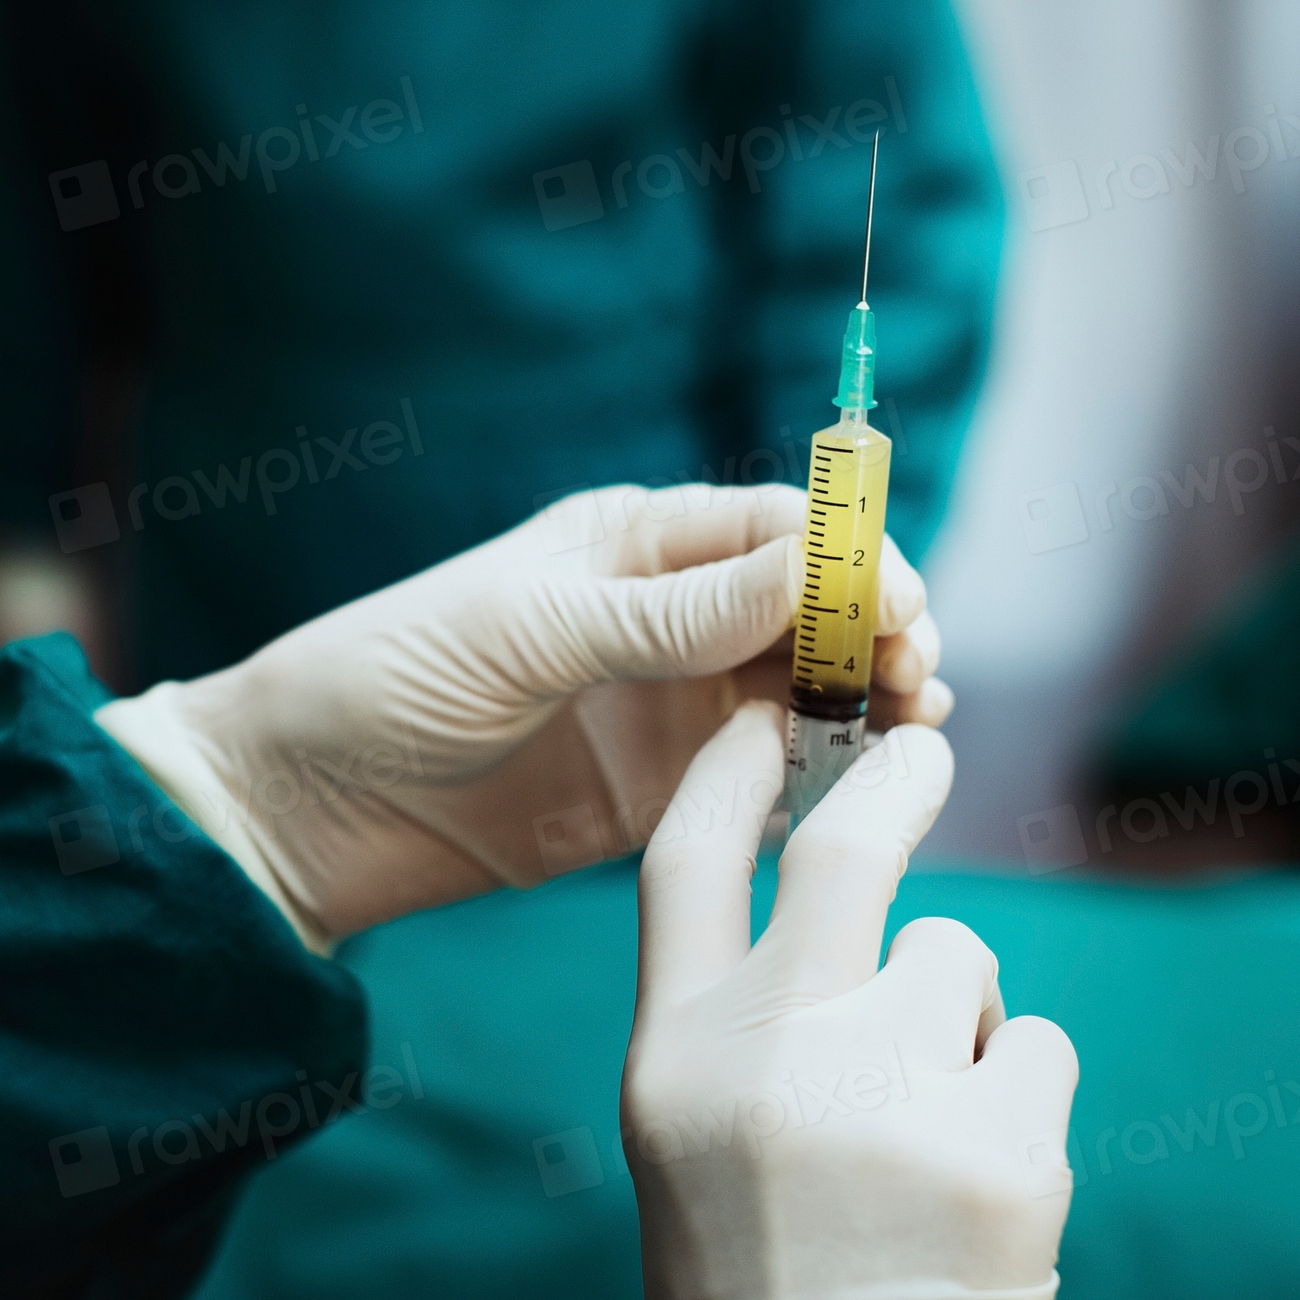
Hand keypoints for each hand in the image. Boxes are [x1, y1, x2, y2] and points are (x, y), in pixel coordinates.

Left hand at [94, 483, 949, 945]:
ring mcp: (670, 705)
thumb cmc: (395, 676)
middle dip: (870, 627)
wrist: (312, 803)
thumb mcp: (532, 630)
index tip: (897, 598)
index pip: (770, 528)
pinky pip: (764, 773)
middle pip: (804, 609)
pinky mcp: (664, 789)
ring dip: (864, 697)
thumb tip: (811, 569)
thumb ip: (671, 612)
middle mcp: (665, 618)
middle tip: (914, 668)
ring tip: (914, 720)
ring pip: (799, 689)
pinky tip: (863, 778)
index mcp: (632, 544)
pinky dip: (821, 771)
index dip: (844, 556)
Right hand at [623, 703, 1076, 1299]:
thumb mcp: (696, 1133)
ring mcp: (889, 1098)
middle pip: (840, 852)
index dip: (726, 769)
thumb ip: (742, 1018)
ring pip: (962, 955)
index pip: (685, 861)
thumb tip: (842, 911)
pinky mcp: (1005, 1151)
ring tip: (933, 1119)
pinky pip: (1038, 1044)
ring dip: (961, 1010)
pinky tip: (983, 1174)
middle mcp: (771, 1059)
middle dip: (893, 782)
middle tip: (921, 751)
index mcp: (676, 1058)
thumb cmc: (761, 1264)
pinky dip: (1020, 1087)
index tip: (766, 716)